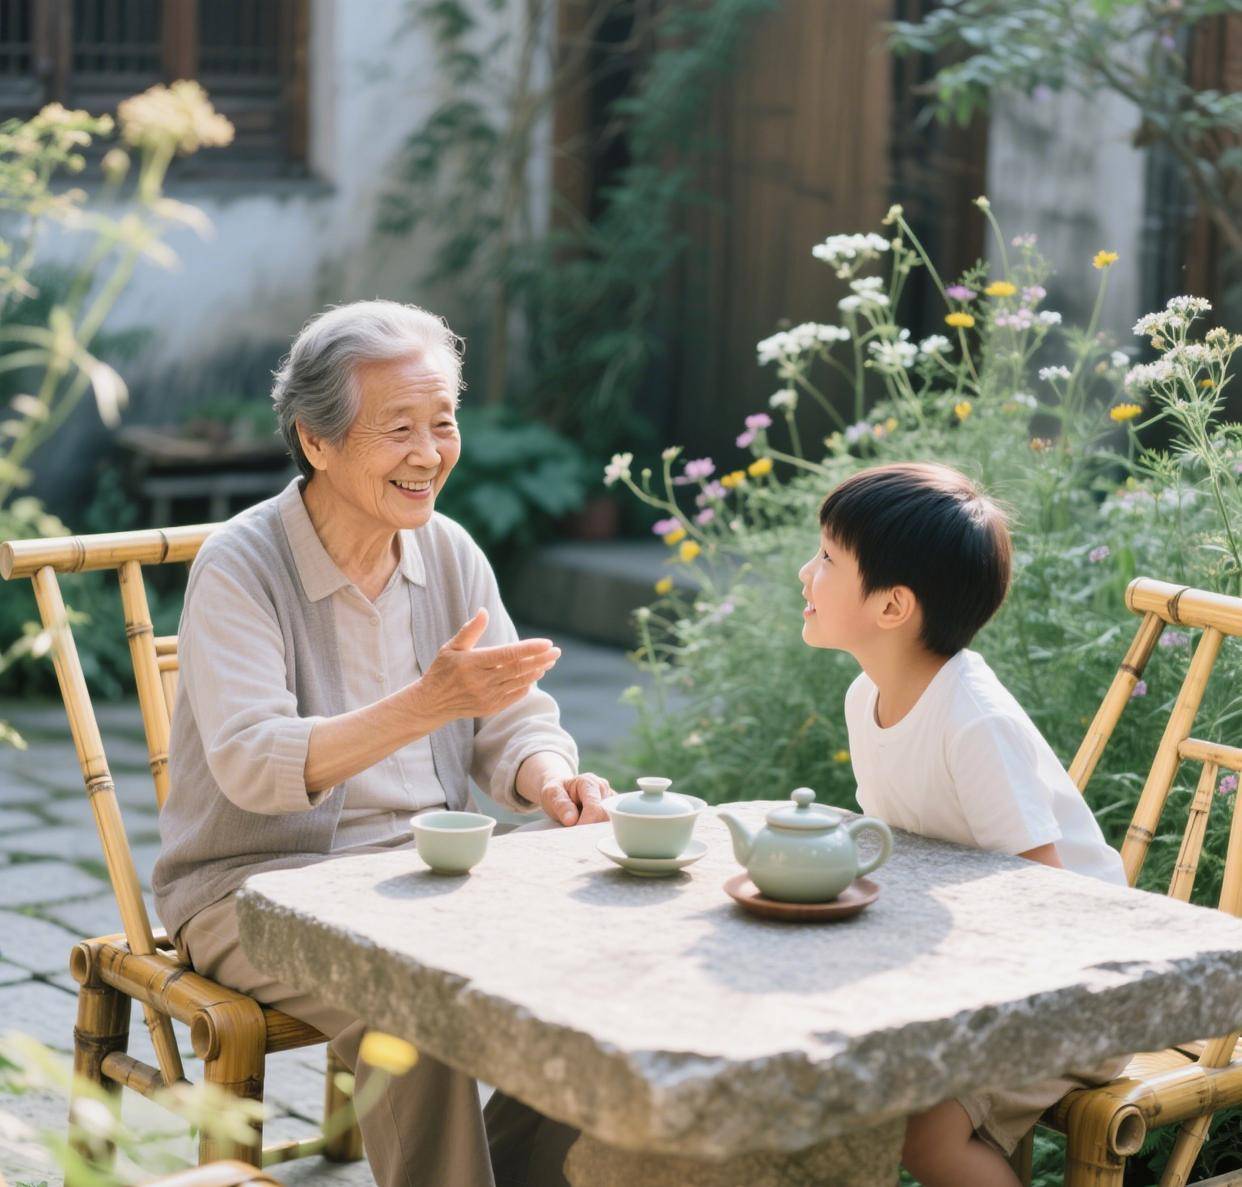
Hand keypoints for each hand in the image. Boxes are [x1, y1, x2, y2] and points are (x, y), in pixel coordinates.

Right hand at [411, 608, 559, 725]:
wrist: (432, 703)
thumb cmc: (442, 670)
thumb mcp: (451, 648)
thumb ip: (470, 630)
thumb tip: (484, 611)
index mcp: (472, 663)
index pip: (507, 654)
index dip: (529, 649)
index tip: (547, 643)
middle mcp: (481, 682)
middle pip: (518, 669)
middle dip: (540, 659)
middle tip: (557, 651)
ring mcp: (487, 697)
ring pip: (519, 682)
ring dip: (536, 671)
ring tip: (549, 661)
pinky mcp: (490, 708)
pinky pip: (515, 695)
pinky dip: (527, 684)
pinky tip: (535, 674)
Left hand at [538, 772, 612, 826]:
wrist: (562, 791)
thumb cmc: (557, 792)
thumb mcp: (551, 794)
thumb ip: (561, 805)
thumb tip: (572, 820)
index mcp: (589, 782)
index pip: (594, 808)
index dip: (586, 823)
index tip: (575, 833)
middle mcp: (603, 788)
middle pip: (605, 816)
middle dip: (591, 828)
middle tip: (576, 834)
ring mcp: (611, 799)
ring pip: (610, 821)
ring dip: (596, 830)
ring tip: (581, 829)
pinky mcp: (614, 810)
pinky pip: (611, 824)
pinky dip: (600, 831)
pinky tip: (590, 830)